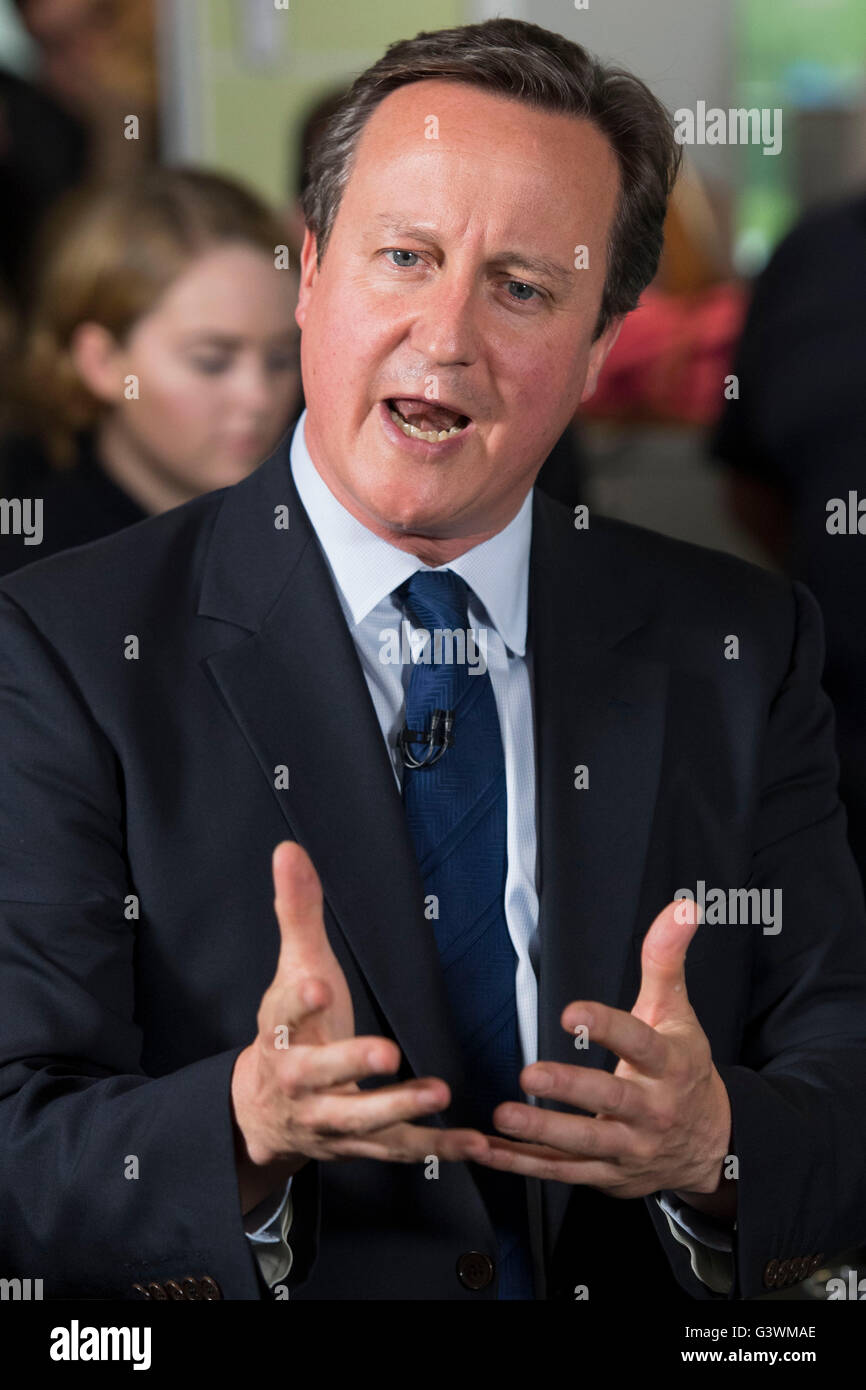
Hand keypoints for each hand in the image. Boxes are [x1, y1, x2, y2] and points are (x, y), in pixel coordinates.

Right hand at [231, 842, 488, 1206]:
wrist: (263, 1111)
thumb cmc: (291, 1030)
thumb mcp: (293, 969)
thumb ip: (298, 911)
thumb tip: (290, 850)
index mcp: (281, 1033)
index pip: (282, 1015)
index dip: (297, 1002)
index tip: (315, 983)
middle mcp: (300, 1082)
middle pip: (319, 1076)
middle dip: (350, 1065)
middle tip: (385, 1053)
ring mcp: (328, 1120)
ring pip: (361, 1122)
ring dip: (399, 1110)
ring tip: (439, 1093)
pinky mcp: (360, 1146)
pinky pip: (399, 1150)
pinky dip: (436, 1149)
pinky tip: (473, 1143)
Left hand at [473, 899, 733, 1210]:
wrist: (711, 1144)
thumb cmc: (683, 1068)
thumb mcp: (677, 1012)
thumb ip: (666, 960)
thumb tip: (681, 906)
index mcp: (669, 1065)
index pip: (640, 1044)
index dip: (607, 1027)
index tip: (572, 1012)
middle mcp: (652, 1111)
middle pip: (611, 1101)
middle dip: (571, 1089)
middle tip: (530, 1073)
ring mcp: (629, 1148)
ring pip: (583, 1144)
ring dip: (541, 1132)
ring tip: (502, 1115)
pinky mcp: (607, 1175)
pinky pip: (562, 1172)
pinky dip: (524, 1164)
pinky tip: (489, 1150)